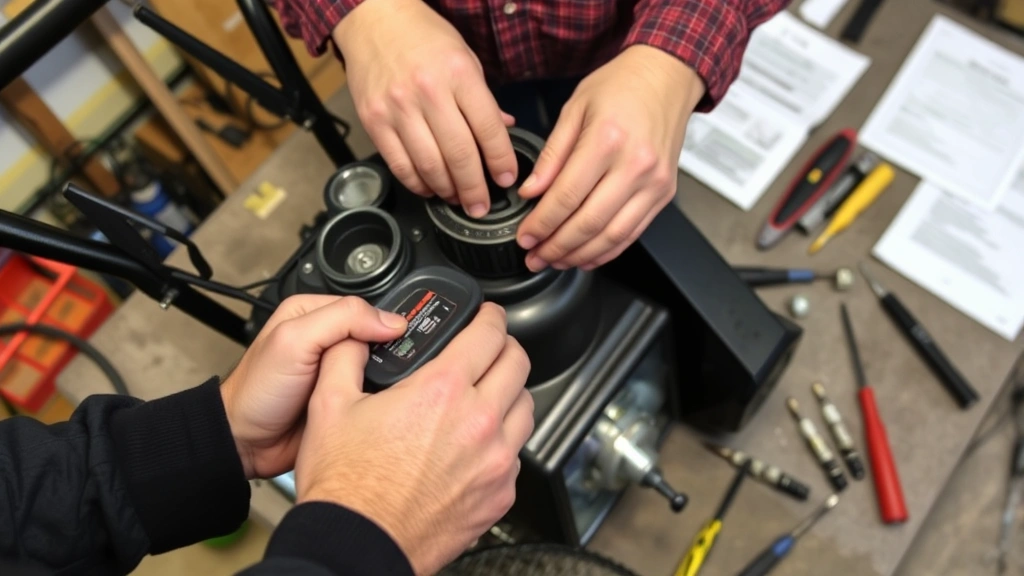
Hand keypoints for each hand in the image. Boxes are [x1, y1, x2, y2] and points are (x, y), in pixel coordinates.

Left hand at [220, 295, 407, 478]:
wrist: (247, 441)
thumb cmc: (257, 391)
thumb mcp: (294, 340)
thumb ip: (341, 320)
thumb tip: (389, 321)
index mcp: (314, 312)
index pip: (364, 308)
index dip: (380, 324)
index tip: (392, 342)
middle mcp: (328, 338)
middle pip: (374, 338)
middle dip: (383, 355)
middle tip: (380, 371)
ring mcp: (337, 369)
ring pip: (378, 367)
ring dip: (383, 379)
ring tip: (375, 390)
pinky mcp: (343, 395)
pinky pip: (372, 393)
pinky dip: (377, 399)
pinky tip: (375, 404)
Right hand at [295, 303, 532, 574]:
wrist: (356, 545)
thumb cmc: (346, 486)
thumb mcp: (329, 404)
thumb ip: (345, 355)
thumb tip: (355, 334)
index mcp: (442, 391)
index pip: (489, 334)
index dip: (491, 316)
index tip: (488, 315)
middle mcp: (478, 423)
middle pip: (518, 365)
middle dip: (505, 348)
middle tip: (491, 348)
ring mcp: (496, 462)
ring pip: (525, 408)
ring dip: (510, 392)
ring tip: (488, 393)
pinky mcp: (500, 494)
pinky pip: (517, 454)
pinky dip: (504, 441)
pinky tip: (480, 443)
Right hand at [334, 0, 517, 217]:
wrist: (374, 18)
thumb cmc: (423, 37)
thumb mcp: (465, 58)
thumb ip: (484, 99)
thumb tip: (505, 129)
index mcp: (458, 73)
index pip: (488, 127)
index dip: (501, 161)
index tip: (507, 179)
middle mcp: (428, 91)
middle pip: (459, 154)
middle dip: (475, 188)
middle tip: (481, 205)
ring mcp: (397, 108)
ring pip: (429, 165)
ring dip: (447, 190)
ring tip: (457, 198)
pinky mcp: (374, 120)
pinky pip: (399, 164)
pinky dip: (417, 183)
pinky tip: (429, 187)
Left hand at [515, 45, 705, 271]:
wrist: (667, 77)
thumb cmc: (622, 86)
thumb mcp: (574, 109)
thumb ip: (551, 155)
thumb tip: (531, 192)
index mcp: (607, 140)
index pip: (566, 196)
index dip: (541, 223)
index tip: (525, 236)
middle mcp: (635, 165)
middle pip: (588, 222)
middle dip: (556, 246)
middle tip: (534, 256)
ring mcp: (654, 183)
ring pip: (612, 236)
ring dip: (580, 255)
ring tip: (556, 260)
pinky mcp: (664, 193)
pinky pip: (633, 232)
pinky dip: (608, 251)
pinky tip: (586, 256)